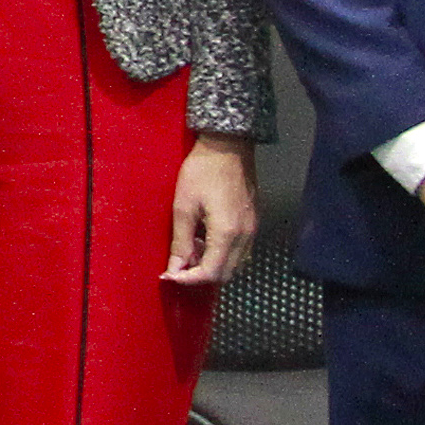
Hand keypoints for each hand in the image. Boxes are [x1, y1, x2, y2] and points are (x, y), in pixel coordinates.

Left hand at [163, 136, 259, 287]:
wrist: (228, 145)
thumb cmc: (202, 171)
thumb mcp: (184, 206)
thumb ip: (181, 241)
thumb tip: (175, 268)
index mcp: (227, 233)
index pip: (211, 272)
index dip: (189, 280)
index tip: (170, 276)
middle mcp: (245, 236)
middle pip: (226, 274)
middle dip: (200, 276)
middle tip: (178, 265)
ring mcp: (253, 229)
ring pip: (235, 264)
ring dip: (212, 265)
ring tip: (190, 249)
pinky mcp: (254, 222)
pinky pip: (240, 251)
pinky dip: (222, 254)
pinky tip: (205, 239)